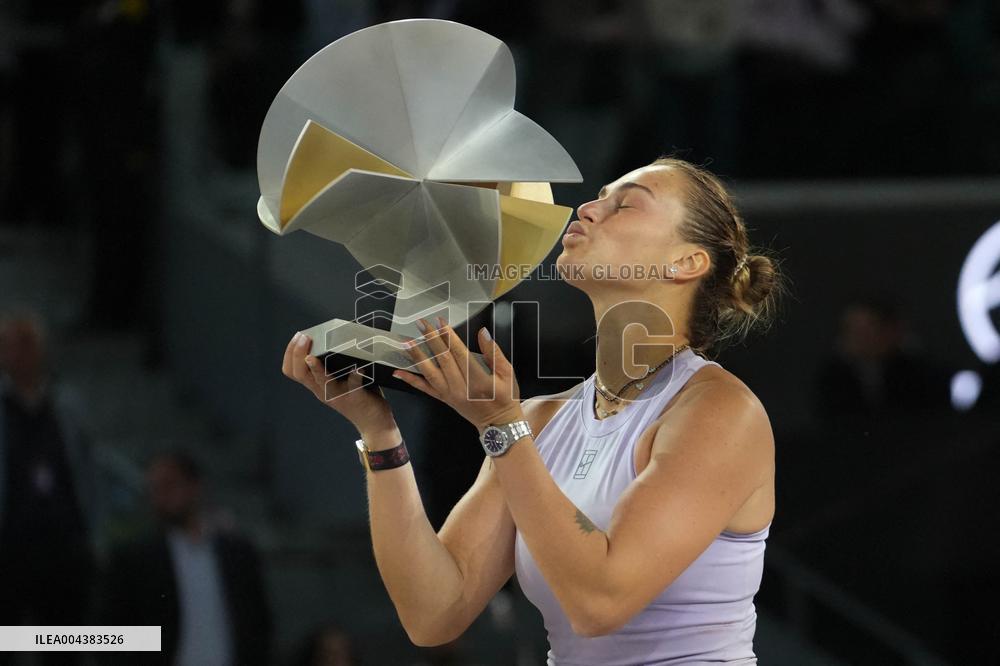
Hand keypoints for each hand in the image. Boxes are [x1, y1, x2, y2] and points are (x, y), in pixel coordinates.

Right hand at [281, 331, 394, 434]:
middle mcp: (324, 391)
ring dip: (315, 368)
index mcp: (318, 386)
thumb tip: (334, 337)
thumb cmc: (357, 397)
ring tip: (313, 355)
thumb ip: (333, 366)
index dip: (290, 353)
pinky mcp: (356, 397)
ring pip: (320, 382)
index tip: (298, 336)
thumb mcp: (338, 382)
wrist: (373, 424)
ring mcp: (339, 395)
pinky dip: (356, 375)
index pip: (293, 371)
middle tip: (304, 337)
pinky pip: (354, 385)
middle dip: (297, 354)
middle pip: (300, 374)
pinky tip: (359, 367)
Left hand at [392, 317, 522, 430]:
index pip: (459, 353)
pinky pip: (425, 389)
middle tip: (421, 324)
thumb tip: (483, 333)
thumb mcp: (508, 374)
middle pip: (443, 359)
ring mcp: (450, 394)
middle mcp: (461, 387)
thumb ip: (494, 353)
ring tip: (407, 342)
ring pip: (430, 373)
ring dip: (417, 357)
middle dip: (431, 340)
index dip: (449, 336)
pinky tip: (399, 372)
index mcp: (478, 380)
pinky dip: (411, 381)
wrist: (498, 424)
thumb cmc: (506, 397)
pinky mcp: (444, 399)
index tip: (440, 322)